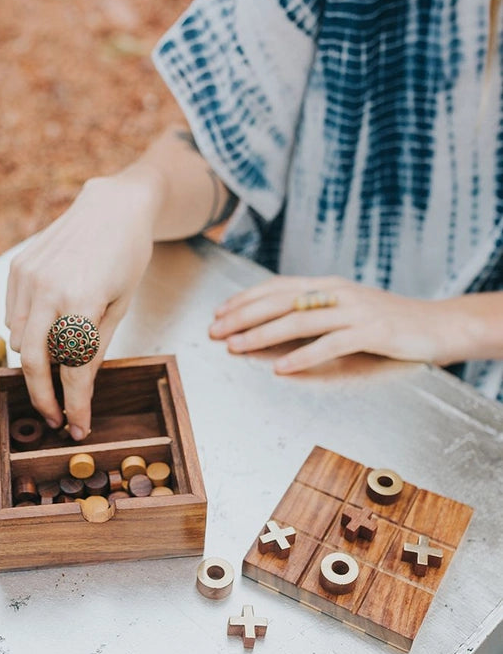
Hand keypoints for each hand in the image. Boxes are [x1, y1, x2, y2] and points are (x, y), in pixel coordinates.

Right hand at [5, 172, 157, 438]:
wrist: (112, 206)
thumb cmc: (127, 256)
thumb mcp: (121, 306)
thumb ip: (96, 348)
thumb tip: (79, 389)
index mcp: (82, 300)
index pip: (74, 368)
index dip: (75, 404)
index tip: (75, 425)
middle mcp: (48, 288)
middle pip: (35, 362)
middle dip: (44, 397)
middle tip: (56, 417)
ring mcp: (28, 277)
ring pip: (21, 341)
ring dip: (39, 359)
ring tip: (62, 357)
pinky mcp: (17, 268)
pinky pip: (13, 317)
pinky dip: (29, 330)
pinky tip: (50, 320)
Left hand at [208, 275, 466, 372]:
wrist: (437, 324)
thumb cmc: (387, 321)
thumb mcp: (346, 308)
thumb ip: (314, 310)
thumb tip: (273, 321)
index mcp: (328, 285)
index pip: (277, 287)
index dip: (245, 299)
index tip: (219, 313)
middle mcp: (338, 293)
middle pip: (280, 301)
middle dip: (243, 316)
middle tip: (216, 331)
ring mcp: (355, 311)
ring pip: (299, 321)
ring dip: (263, 335)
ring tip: (237, 347)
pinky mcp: (372, 332)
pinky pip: (330, 344)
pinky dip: (303, 356)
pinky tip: (282, 367)